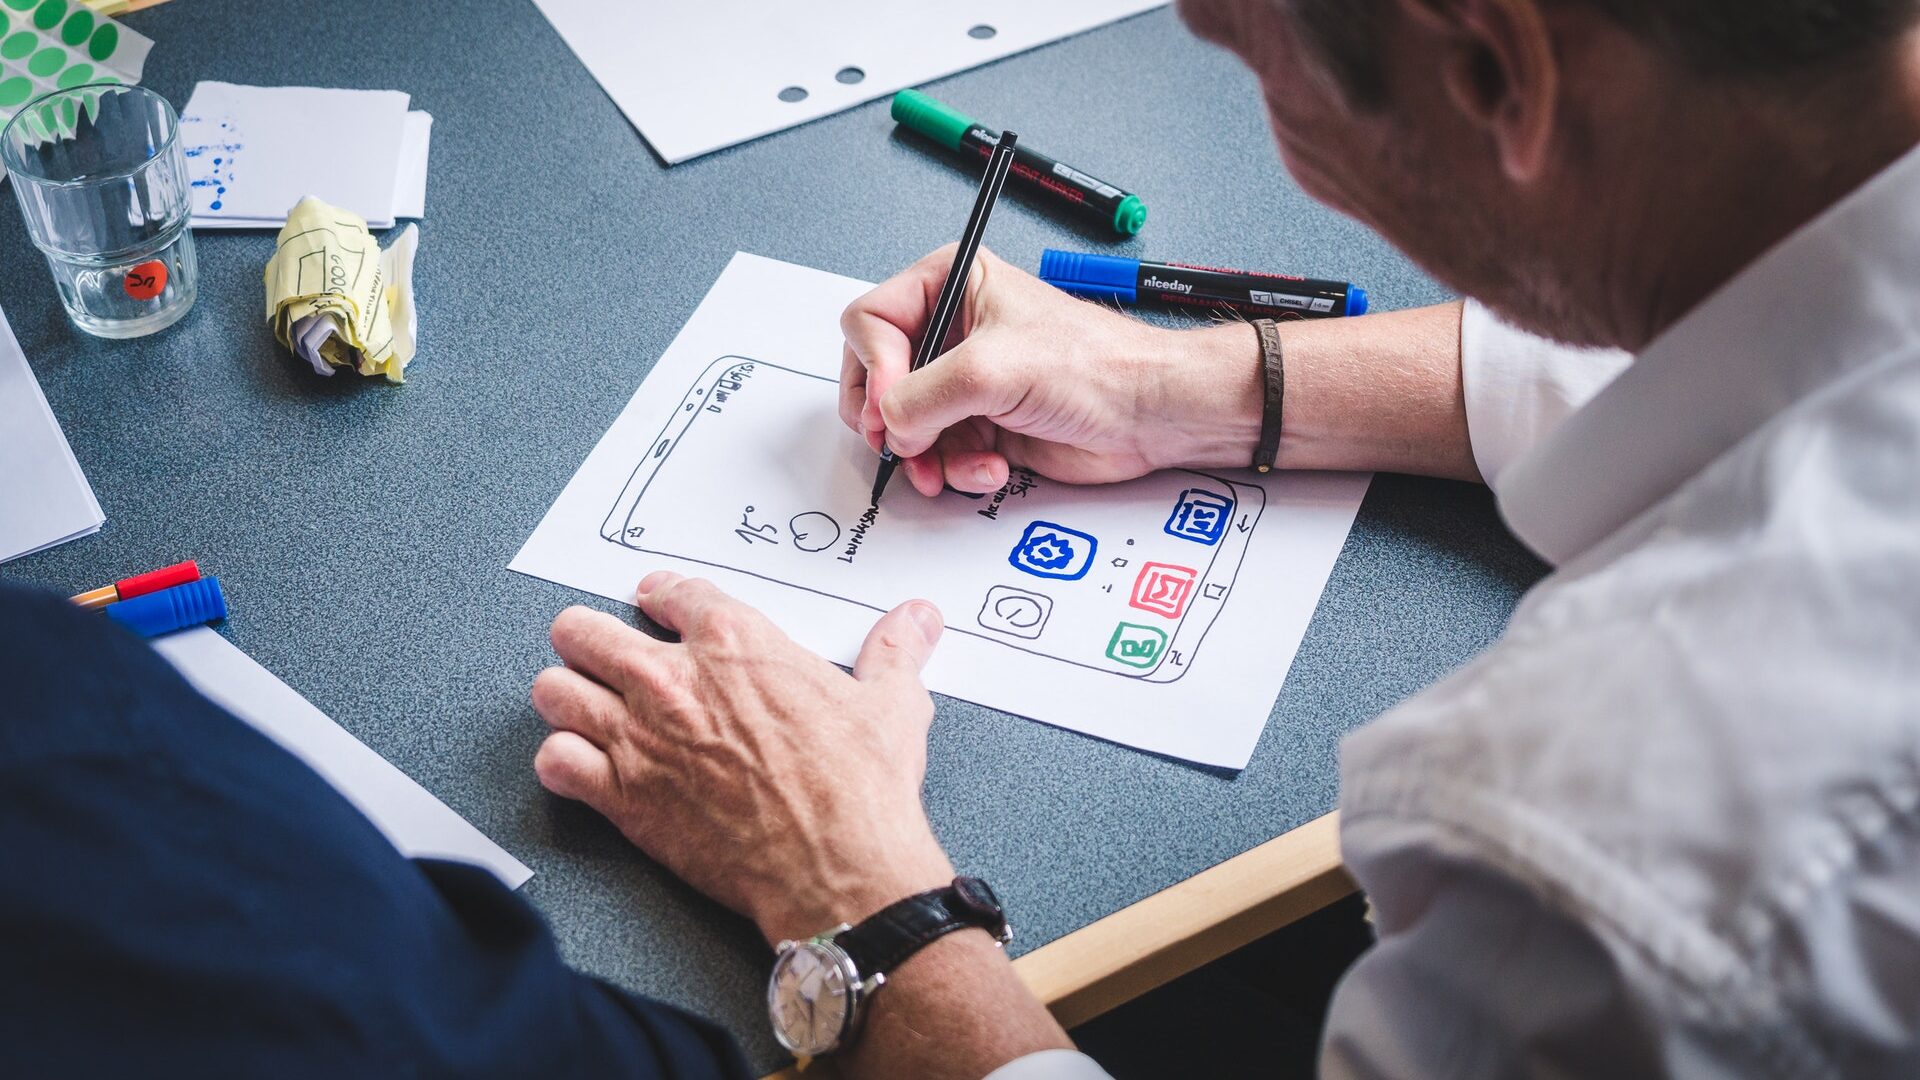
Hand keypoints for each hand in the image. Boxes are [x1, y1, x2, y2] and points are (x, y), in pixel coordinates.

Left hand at [531, 572, 956, 944]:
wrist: (838, 867)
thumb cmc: (860, 788)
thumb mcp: (890, 705)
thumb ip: (895, 653)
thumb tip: (917, 620)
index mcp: (735, 640)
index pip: (670, 591)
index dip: (659, 596)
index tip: (654, 603)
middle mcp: (673, 679)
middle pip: (585, 631)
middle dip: (589, 640)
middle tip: (602, 654)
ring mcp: (639, 736)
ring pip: (554, 690)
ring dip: (566, 696)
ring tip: (582, 706)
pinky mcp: (622, 796)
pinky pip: (554, 761)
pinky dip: (560, 764)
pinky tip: (580, 768)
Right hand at [840, 245, 1262, 496]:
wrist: (1148, 416)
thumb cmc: (1094, 366)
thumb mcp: (991, 369)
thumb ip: (921, 397)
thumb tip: (887, 426)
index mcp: (951, 285)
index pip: (870, 321)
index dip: (874, 368)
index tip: (892, 406)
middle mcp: (952, 331)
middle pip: (878, 378)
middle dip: (890, 420)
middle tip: (900, 444)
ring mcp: (964, 382)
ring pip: (904, 426)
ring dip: (925, 456)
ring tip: (948, 466)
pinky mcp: (980, 425)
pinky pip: (938, 455)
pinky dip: (957, 470)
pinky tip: (991, 467)